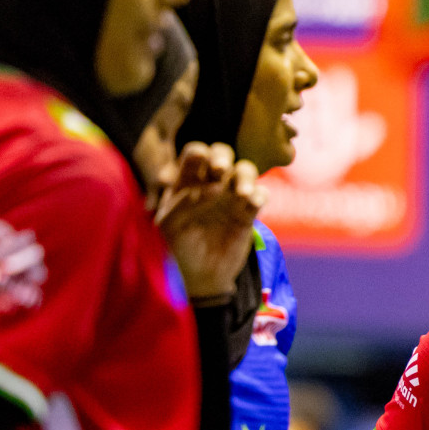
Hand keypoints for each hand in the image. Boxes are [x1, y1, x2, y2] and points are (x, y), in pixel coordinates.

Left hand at [155, 141, 265, 298]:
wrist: (201, 276)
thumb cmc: (179, 247)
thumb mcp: (168, 226)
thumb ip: (180, 204)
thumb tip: (210, 189)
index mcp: (188, 182)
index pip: (194, 155)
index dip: (199, 153)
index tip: (200, 163)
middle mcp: (211, 183)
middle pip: (223, 153)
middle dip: (222, 156)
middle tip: (220, 170)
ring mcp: (231, 197)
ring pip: (245, 170)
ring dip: (245, 175)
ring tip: (242, 193)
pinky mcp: (248, 212)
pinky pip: (260, 195)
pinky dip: (259, 195)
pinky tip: (253, 203)